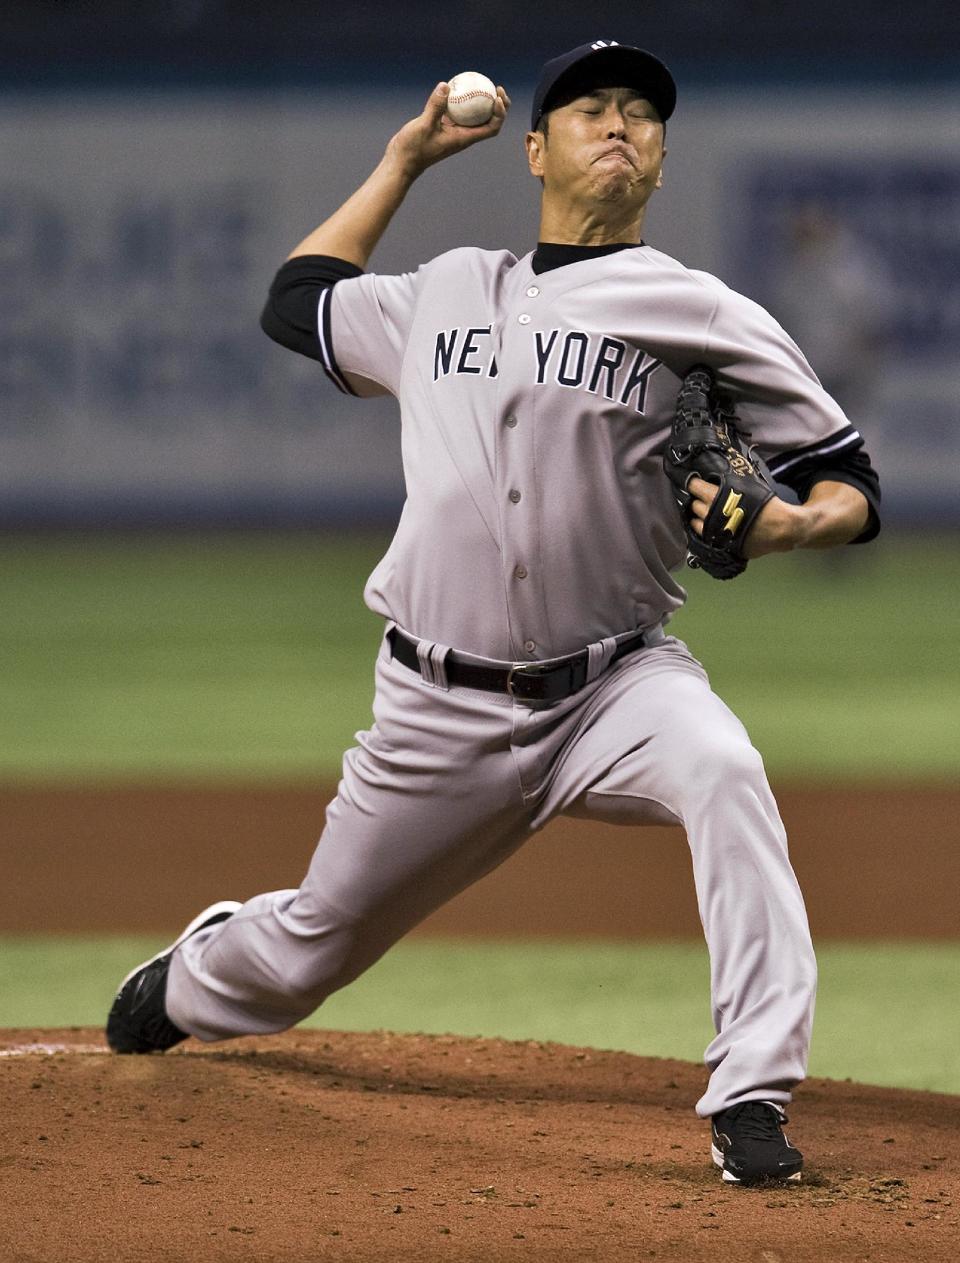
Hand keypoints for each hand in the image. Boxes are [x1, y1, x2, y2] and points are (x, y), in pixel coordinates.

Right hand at [385, 81, 510, 178]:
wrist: (401, 161)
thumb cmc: (413, 149)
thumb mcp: (424, 126)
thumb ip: (435, 106)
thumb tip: (446, 85)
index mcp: (464, 138)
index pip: (492, 128)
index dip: (500, 113)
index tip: (497, 97)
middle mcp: (463, 135)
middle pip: (489, 121)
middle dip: (499, 106)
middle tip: (498, 87)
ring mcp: (454, 131)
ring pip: (474, 116)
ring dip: (482, 102)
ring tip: (483, 83)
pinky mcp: (444, 127)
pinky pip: (458, 111)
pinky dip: (461, 100)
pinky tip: (456, 85)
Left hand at [687, 476, 802, 557]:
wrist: (778, 528)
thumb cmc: (765, 503)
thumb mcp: (746, 485)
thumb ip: (728, 484)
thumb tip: (715, 481)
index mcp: (715, 496)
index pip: (693, 486)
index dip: (692, 483)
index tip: (693, 483)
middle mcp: (709, 514)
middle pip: (693, 505)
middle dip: (696, 500)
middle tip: (702, 499)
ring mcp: (712, 531)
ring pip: (695, 522)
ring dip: (697, 517)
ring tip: (704, 515)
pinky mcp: (718, 544)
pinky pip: (704, 537)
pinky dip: (704, 531)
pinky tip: (709, 527)